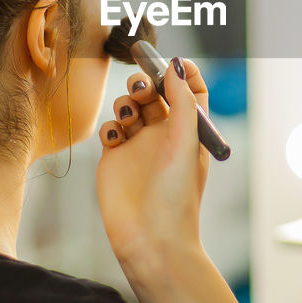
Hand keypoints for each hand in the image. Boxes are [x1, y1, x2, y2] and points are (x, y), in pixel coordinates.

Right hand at [96, 57, 210, 279]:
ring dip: (127, 101)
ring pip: (130, 106)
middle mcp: (165, 135)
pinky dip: (111, 124)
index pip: (190, 90)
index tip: (170, 63)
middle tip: (142, 88)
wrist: (150, 238)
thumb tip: (177, 66)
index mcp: (189, 130)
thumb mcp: (186, 142)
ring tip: (128, 115)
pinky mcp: (115, 157)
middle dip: (146, 83)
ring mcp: (139, 145)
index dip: (182, 73)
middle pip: (155, 93)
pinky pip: (110, 127)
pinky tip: (116, 138)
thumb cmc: (176, 196)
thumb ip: (182, 102)